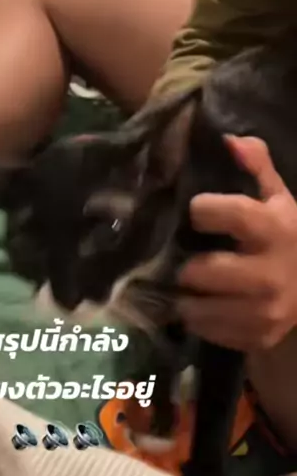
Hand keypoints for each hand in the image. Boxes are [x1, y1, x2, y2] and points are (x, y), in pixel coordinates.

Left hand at [177, 136, 296, 350]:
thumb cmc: (291, 239)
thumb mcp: (281, 201)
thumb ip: (257, 167)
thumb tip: (229, 139)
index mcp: (274, 230)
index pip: (222, 213)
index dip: (202, 210)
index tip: (199, 213)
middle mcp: (270, 274)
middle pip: (200, 271)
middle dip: (190, 266)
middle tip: (191, 263)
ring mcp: (263, 311)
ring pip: (196, 307)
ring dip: (189, 297)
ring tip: (196, 288)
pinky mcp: (256, 337)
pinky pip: (206, 330)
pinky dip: (201, 320)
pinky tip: (209, 307)